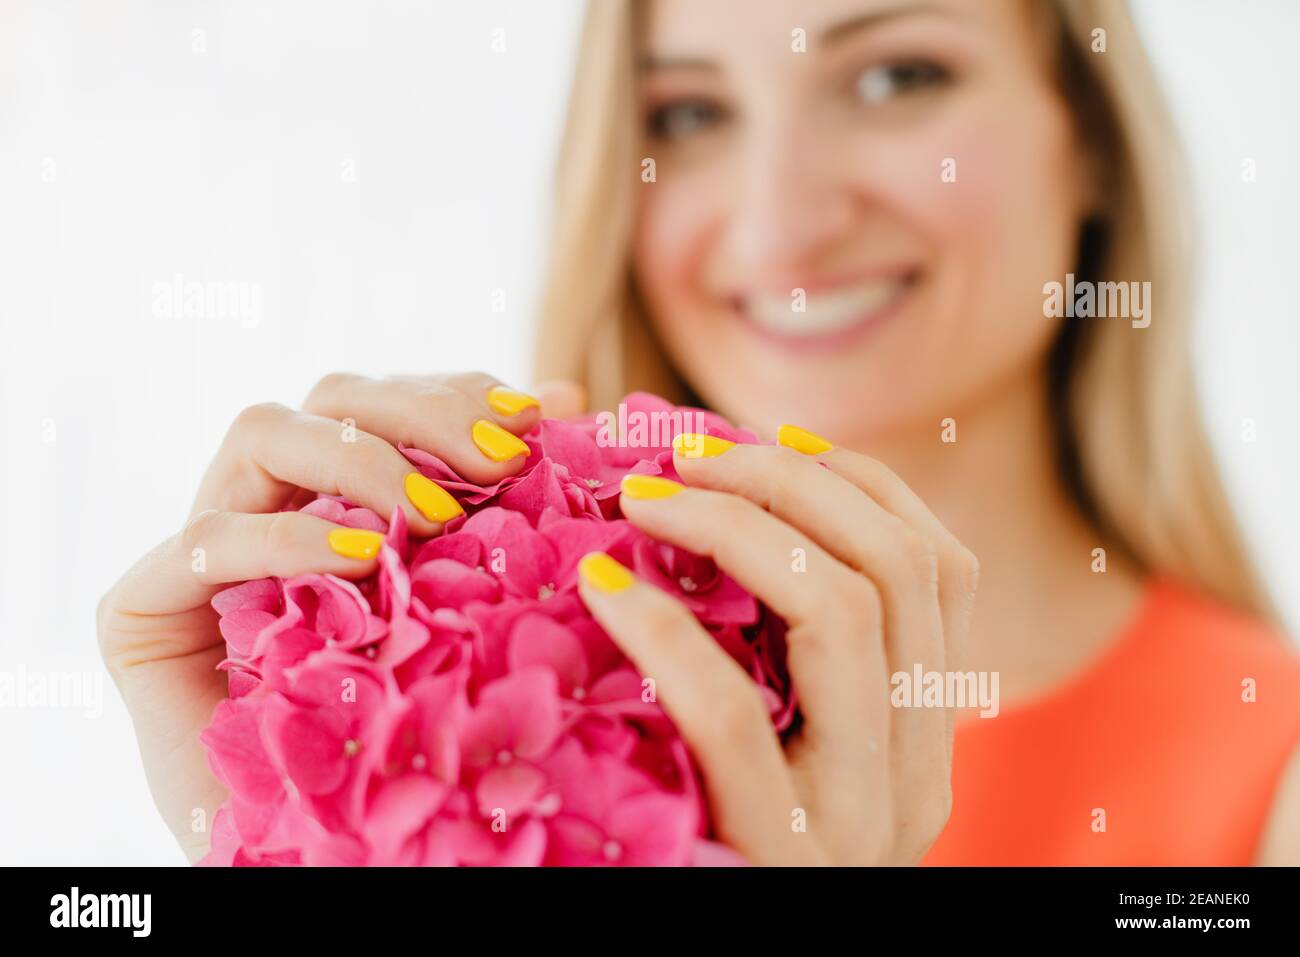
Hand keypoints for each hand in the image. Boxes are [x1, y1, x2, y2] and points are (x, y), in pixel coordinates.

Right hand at [97, 372, 550, 861]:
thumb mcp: (474, 602)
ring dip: (363, 460)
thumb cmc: (409, 734)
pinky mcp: (139, 608)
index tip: (535, 419)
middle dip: (424, 415)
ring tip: (436, 518)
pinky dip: (287, 541)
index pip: (390, 406)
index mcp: (339, 497)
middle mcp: (268, 508)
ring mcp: (202, 551)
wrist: (325, 856)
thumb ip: (505, 500)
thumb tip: (562, 401)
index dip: (457, 396)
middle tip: (500, 465)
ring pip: (263, 433)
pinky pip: (207, 541)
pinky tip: (359, 563)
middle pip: (333, 400)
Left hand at [577, 428, 979, 865]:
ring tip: (640, 499)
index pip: (941, 564)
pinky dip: (666, 630)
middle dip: (786, 481)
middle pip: (900, 568)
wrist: (703, 922)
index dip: (854, 479)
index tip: (756, 439)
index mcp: (929, 723)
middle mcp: (921, 766)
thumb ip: (776, 635)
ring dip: (738, 527)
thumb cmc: (721, 832)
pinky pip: (734, 715)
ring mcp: (861, 818)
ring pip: (847, 616)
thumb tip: (700, 485)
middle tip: (677, 454)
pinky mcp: (779, 855)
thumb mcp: (782, 732)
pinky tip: (602, 585)